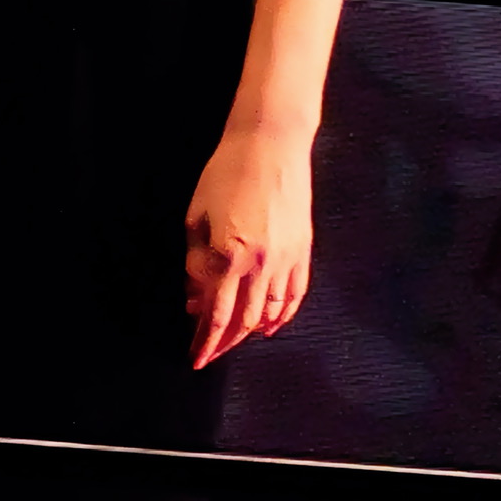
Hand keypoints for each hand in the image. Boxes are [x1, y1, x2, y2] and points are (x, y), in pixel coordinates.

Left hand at [184, 127, 312, 368]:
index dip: (205, 341)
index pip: (215, 314)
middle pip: (244, 320)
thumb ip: (196, 260)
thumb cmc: (226, 171)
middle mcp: (261, 263)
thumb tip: (196, 295)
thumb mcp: (197, 214)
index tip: (196, 358)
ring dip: (253, 332)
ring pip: (272, 312)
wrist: (271, 142)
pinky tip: (272, 324)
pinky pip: (296, 294)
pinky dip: (284, 315)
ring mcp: (287, 257)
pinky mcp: (304, 248)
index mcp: (229, 254)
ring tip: (237, 338)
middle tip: (212, 352)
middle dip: (225, 342)